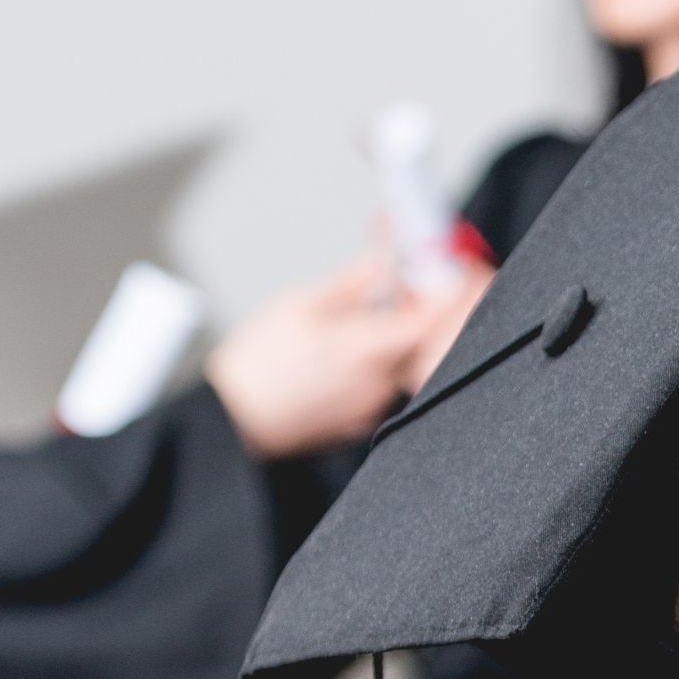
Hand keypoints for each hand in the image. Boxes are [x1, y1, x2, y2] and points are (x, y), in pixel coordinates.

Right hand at [203, 249, 475, 455]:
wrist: (232, 419)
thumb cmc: (256, 364)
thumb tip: (382, 259)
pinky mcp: (362, 420)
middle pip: (425, 338)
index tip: (444, 264)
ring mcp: (373, 404)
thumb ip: (353, 282)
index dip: (447, 285)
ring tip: (368, 313)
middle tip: (404, 280)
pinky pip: (386, 383)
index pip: (435, 315)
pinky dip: (380, 360)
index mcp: (370, 348)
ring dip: (398, 332)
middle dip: (421, 305)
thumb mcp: (302, 304)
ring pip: (406, 361)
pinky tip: (351, 348)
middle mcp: (381, 381)